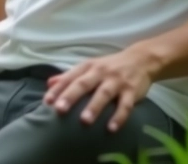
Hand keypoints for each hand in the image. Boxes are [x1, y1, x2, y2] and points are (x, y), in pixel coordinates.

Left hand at [43, 48, 158, 131]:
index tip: (47, 102)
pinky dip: (119, 117)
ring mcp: (117, 81)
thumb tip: (49, 84)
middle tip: (60, 110)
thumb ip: (69, 76)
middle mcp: (101, 72)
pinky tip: (112, 129)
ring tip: (84, 121)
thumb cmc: (109, 66)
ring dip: (94, 107)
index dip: (58, 89)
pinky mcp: (132, 91)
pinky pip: (126, 105)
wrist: (141, 59)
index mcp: (88, 66)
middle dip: (71, 97)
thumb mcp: (89, 67)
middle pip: (84, 84)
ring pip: (104, 94)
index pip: (70, 77)